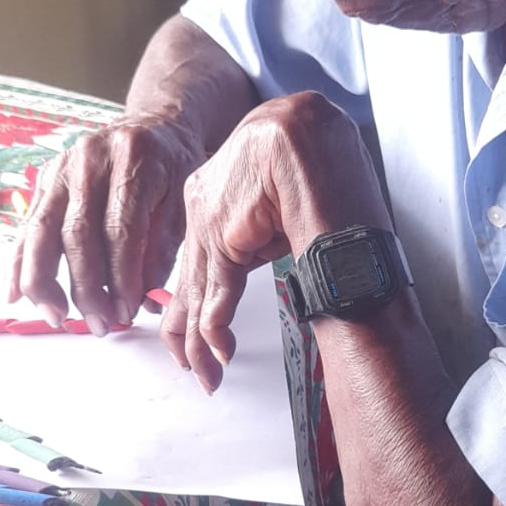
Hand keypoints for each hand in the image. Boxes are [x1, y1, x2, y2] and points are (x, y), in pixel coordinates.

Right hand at [9, 116, 204, 331]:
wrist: (154, 124)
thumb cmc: (172, 168)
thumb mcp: (182, 201)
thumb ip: (162, 249)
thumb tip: (143, 302)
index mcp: (133, 159)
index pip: (121, 228)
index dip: (121, 276)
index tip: (127, 311)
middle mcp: (91, 159)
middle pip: (77, 232)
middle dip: (85, 287)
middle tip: (99, 324)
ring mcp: (62, 166)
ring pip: (42, 229)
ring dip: (44, 281)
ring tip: (56, 317)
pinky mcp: (45, 177)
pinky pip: (27, 224)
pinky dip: (19, 262)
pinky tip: (16, 294)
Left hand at [161, 91, 390, 390]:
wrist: (318, 132)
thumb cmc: (315, 165)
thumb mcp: (276, 214)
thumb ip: (252, 247)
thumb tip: (237, 295)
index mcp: (213, 192)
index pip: (195, 260)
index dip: (191, 304)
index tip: (193, 338)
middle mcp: (202, 200)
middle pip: (191, 277)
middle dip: (188, 331)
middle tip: (194, 369)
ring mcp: (207, 212)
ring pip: (200, 286)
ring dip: (202, 339)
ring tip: (205, 372)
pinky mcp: (221, 225)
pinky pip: (217, 284)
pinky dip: (216, 323)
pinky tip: (216, 350)